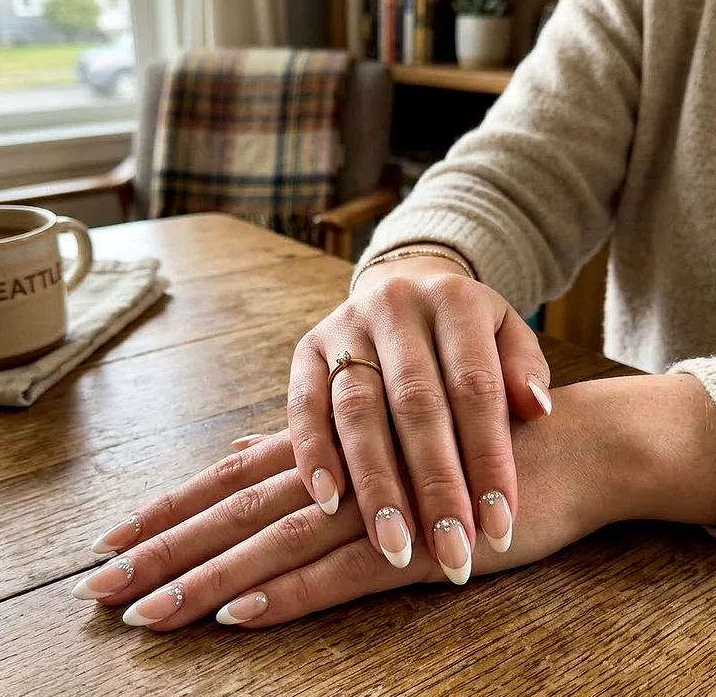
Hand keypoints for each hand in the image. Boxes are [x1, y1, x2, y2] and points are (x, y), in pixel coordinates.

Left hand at [72, 375, 714, 628]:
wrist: (559, 447)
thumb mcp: (381, 446)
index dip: (170, 508)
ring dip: (205, 581)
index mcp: (325, 450)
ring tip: (146, 614)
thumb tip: (244, 458)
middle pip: (232, 512)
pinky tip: (239, 616)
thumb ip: (314, 453)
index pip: (229, 480)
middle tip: (101, 587)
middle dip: (163, 549)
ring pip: (271, 545)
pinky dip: (287, 595)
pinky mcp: (415, 546)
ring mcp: (373, 508)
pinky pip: (339, 575)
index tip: (114, 540)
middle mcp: (335, 472)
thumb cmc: (465, 447)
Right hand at [286, 244, 552, 579]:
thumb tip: (537, 410)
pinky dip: (312, 454)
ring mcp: (344, 327)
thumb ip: (524, 368)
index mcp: (453, 299)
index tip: (501, 524)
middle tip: (451, 552)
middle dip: (434, 486)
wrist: (402, 286)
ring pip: (357, 409)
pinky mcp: (306, 349)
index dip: (488, 457)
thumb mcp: (506, 332)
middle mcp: (394, 307)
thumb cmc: (463, 330)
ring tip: (393, 545)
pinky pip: (302, 405)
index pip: (474, 386)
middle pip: (415, 402)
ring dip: (374, 483)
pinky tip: (328, 502)